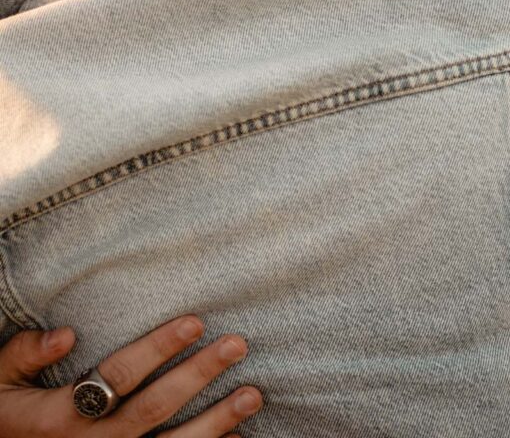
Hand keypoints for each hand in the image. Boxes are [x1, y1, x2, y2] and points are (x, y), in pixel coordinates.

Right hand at [0, 316, 261, 435]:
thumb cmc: (3, 418)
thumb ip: (27, 354)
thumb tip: (67, 333)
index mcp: (61, 416)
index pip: (118, 375)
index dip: (158, 347)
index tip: (196, 320)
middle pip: (155, 408)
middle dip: (199, 375)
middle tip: (237, 345)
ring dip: (216, 421)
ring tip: (253, 394)